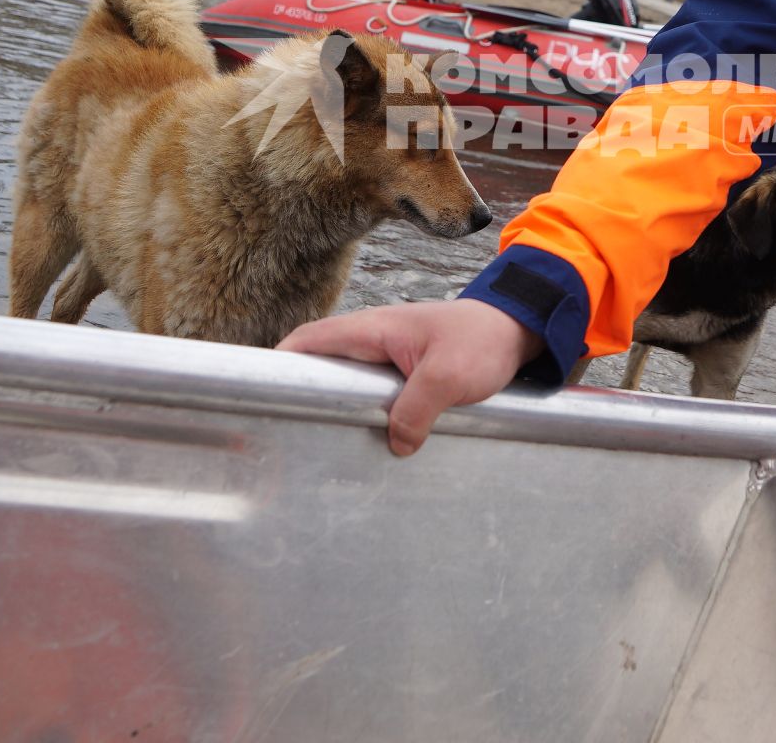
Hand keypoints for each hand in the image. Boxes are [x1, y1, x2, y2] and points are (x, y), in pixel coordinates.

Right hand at [277, 300, 542, 456]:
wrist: (518, 328)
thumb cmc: (483, 340)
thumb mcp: (449, 376)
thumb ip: (417, 407)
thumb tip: (394, 444)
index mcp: (372, 329)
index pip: (307, 341)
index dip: (277, 364)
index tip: (257, 396)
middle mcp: (372, 340)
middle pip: (318, 365)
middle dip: (298, 393)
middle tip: (280, 433)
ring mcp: (386, 357)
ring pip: (343, 383)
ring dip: (331, 407)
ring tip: (315, 446)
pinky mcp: (402, 374)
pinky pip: (368, 393)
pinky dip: (359, 413)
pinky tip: (362, 441)